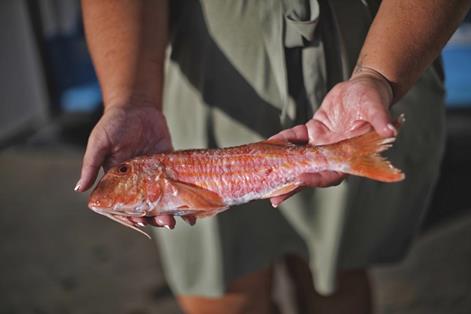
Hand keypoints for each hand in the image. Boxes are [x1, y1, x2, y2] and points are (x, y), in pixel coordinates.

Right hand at [75, 104, 180, 228]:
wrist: (137, 105)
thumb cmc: (113, 123)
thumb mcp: (99, 143)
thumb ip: (91, 165)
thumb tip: (79, 189)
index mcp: (118, 180)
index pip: (125, 204)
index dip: (132, 215)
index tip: (140, 223)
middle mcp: (137, 181)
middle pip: (148, 205)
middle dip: (156, 217)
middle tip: (167, 224)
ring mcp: (155, 173)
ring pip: (164, 198)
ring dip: (171, 210)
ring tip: (180, 220)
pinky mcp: (169, 163)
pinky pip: (178, 182)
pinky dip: (184, 194)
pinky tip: (194, 206)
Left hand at [269, 69, 396, 206]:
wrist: (365, 86)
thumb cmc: (374, 98)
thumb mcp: (378, 107)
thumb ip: (381, 120)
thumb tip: (391, 130)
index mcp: (349, 154)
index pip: (332, 174)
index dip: (316, 178)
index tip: (300, 179)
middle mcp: (333, 153)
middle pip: (311, 173)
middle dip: (293, 185)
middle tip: (274, 198)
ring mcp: (322, 143)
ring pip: (300, 158)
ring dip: (282, 166)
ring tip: (263, 175)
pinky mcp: (314, 130)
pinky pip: (296, 138)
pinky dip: (283, 140)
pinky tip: (268, 144)